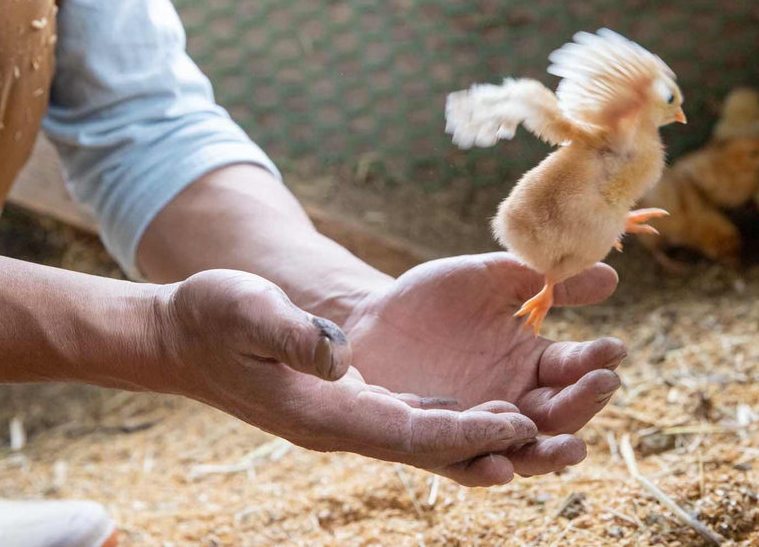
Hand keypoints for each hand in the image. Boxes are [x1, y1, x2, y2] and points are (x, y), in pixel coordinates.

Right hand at [152, 270, 537, 484]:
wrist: (187, 335)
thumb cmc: (212, 318)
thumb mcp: (244, 310)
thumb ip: (288, 334)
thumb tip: (337, 355)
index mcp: (325, 415)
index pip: (406, 435)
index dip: (465, 435)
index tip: (518, 426)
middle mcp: (349, 425)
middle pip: (438, 447)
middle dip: (502, 446)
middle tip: (571, 444)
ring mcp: (355, 417)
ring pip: (439, 438)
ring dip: (497, 439)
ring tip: (560, 434)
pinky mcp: (360, 401)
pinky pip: (425, 418)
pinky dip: (470, 420)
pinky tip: (510, 408)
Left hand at [343, 253, 625, 480]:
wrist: (368, 320)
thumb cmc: (434, 297)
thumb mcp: (491, 278)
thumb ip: (542, 280)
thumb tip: (611, 276)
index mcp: (531, 361)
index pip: (573, 368)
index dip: (596, 360)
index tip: (615, 349)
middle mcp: (514, 401)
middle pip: (558, 414)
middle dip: (584, 403)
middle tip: (603, 384)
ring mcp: (479, 426)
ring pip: (523, 451)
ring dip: (549, 453)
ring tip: (573, 449)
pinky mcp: (440, 444)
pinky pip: (465, 465)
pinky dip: (486, 471)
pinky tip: (502, 467)